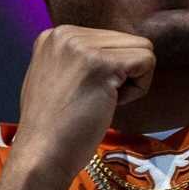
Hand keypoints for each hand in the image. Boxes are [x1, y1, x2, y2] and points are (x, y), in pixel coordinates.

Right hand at [3, 25, 155, 189]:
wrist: (42, 155)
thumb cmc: (52, 128)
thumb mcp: (55, 77)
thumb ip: (79, 60)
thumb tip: (114, 55)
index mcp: (55, 35)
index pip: (110, 38)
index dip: (108, 71)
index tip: (82, 94)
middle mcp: (66, 34)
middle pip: (128, 41)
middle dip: (122, 73)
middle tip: (94, 99)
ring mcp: (82, 46)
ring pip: (141, 49)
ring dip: (130, 81)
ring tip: (100, 101)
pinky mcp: (102, 64)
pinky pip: (146, 62)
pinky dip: (138, 89)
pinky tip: (111, 104)